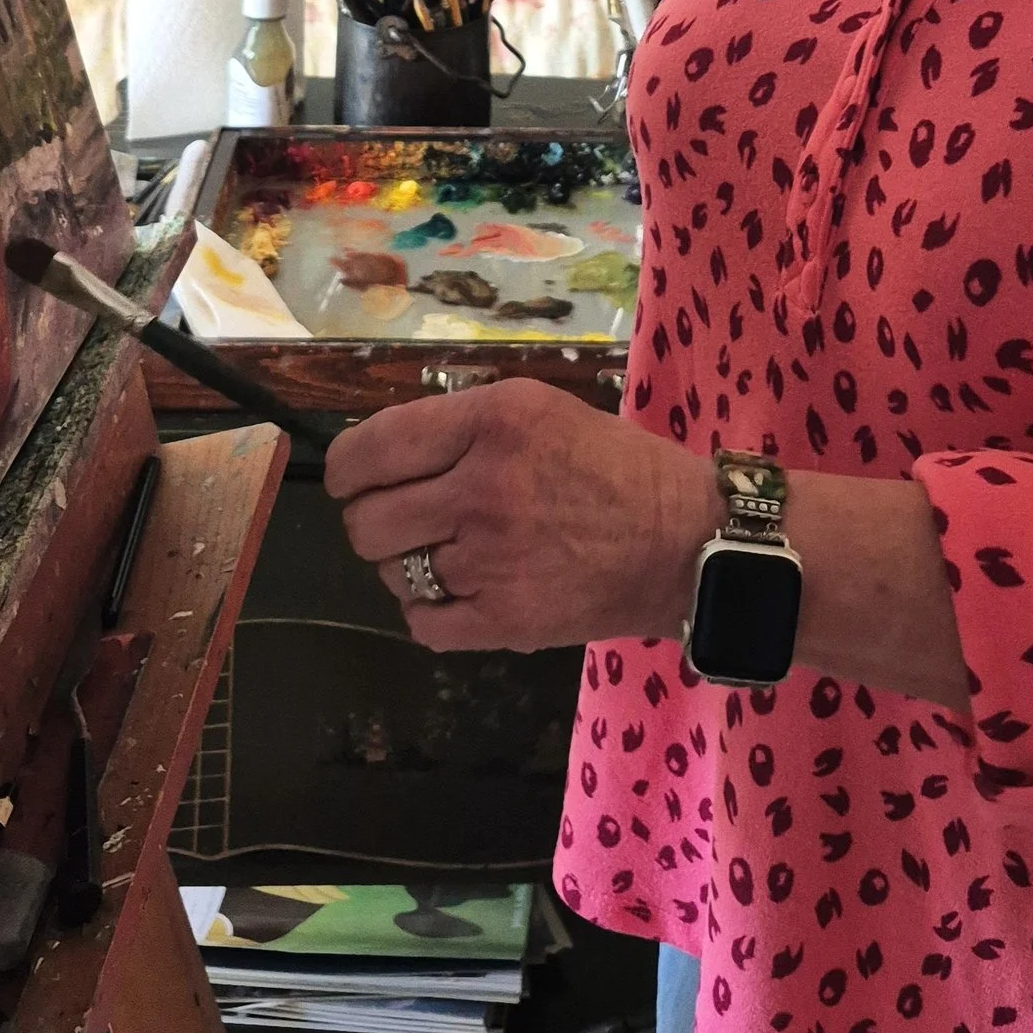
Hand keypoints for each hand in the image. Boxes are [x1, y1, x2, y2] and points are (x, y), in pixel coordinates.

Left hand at [325, 380, 714, 652]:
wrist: (684, 542)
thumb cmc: (613, 466)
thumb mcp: (537, 410)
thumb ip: (460, 426)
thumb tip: (380, 453)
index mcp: (492, 422)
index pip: (371, 449)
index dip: (348, 469)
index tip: (353, 479)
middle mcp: (482, 486)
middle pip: (367, 520)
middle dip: (375, 520)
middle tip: (407, 520)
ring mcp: (490, 559)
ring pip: (390, 572)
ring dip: (408, 565)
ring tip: (452, 554)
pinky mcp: (504, 620)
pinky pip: (421, 622)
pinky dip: (431, 611)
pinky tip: (462, 593)